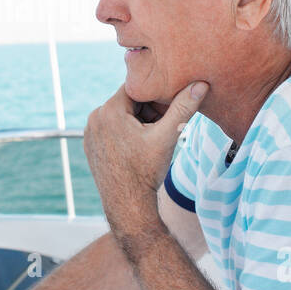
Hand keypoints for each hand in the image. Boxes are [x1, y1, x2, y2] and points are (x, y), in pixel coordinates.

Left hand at [84, 81, 208, 238]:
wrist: (128, 205)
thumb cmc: (146, 172)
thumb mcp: (167, 137)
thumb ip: (183, 107)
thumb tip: (200, 84)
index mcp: (109, 110)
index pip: (137, 88)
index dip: (156, 96)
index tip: (168, 109)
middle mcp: (94, 118)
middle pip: (128, 102)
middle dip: (148, 110)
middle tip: (164, 125)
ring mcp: (90, 132)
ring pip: (120, 115)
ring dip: (138, 121)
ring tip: (153, 138)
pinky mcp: (90, 144)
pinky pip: (111, 129)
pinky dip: (126, 132)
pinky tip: (139, 147)